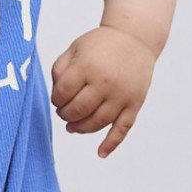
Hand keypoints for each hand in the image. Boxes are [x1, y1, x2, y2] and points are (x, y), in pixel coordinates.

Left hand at [51, 26, 155, 157]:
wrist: (135, 38)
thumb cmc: (100, 45)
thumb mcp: (74, 49)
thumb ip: (59, 70)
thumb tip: (56, 97)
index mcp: (87, 66)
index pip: (63, 94)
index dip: (56, 100)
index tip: (58, 98)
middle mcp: (105, 82)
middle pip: (78, 111)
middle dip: (66, 115)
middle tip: (64, 112)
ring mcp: (122, 95)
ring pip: (97, 123)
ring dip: (81, 128)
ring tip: (72, 127)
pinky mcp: (134, 104)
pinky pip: (123, 128)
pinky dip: (111, 143)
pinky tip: (101, 153)